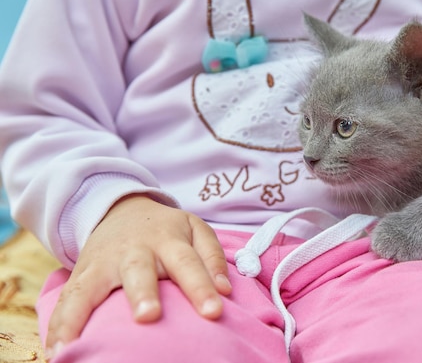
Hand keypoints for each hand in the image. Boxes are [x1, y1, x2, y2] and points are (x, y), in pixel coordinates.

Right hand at [45, 194, 230, 354]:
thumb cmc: (166, 229)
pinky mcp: (81, 274)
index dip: (201, 287)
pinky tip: (58, 350)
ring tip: (76, 345)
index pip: (188, 263)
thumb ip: (212, 256)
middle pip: (138, 270)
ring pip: (92, 286)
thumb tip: (226, 291)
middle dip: (142, 292)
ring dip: (83, 314)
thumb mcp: (195, 229)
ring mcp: (103, 263)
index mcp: (168, 239)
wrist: (121, 209)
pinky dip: (60, 325)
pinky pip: (67, 300)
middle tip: (148, 316)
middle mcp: (134, 250)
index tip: (214, 311)